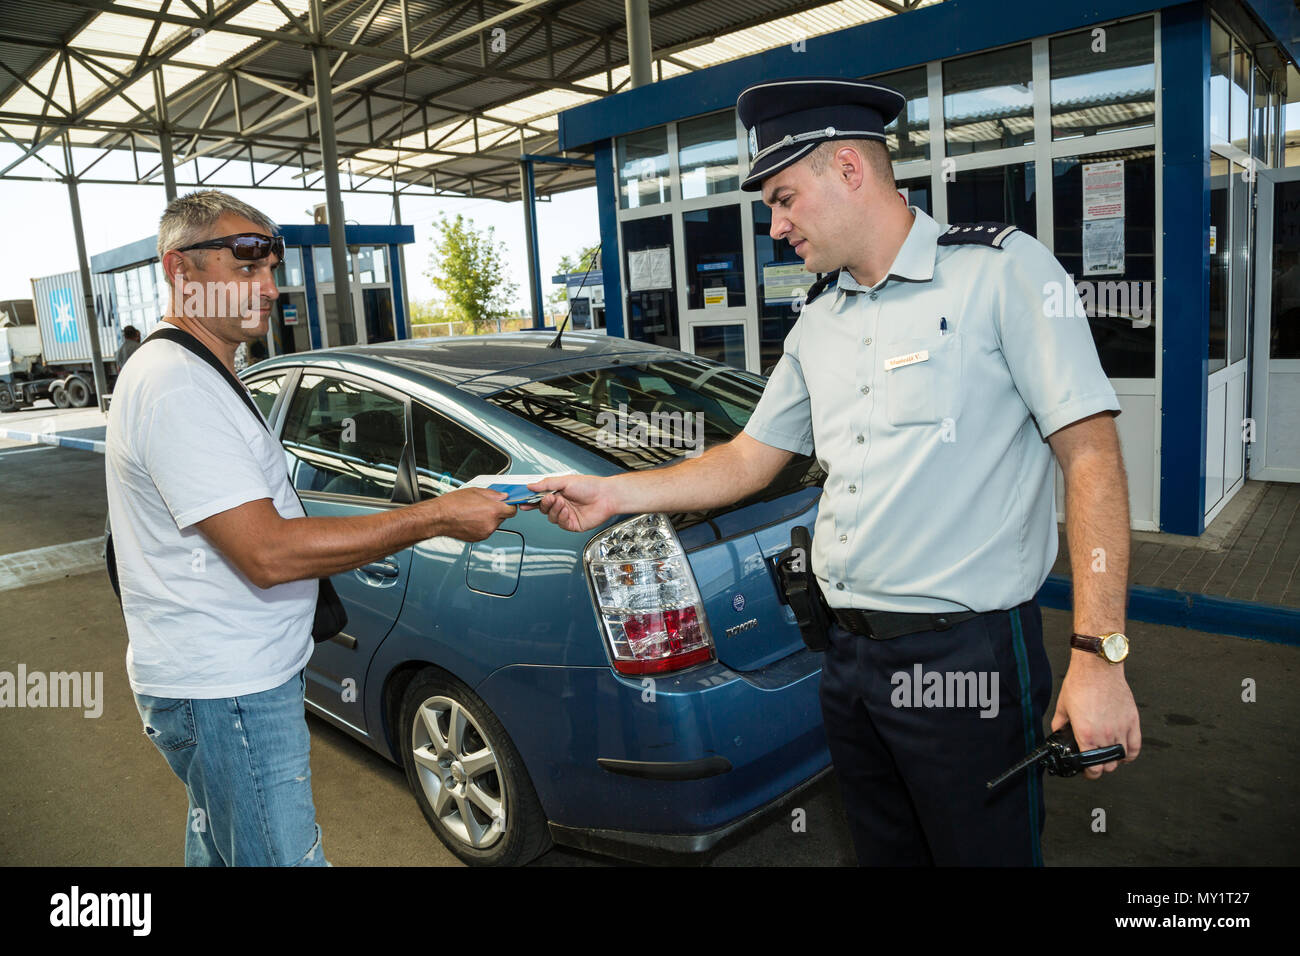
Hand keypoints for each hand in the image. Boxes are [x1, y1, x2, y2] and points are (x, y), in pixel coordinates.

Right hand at [432, 487, 515, 541]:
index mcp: (493, 510)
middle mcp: (491, 523)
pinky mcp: (478, 538)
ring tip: (475, 512)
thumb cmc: (452, 504)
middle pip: (503, 517)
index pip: (512, 510)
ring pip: (494, 524)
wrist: (439, 517)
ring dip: (489, 519)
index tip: (507, 503)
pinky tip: (472, 519)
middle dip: (497, 511)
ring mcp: (485, 532)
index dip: (510, 506)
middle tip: (485, 505)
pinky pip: (485, 531)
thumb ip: (493, 494)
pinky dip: (482, 526)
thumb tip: (502, 496)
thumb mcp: (476, 491)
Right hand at [526, 474, 617, 531]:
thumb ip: (546, 484)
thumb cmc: (590, 486)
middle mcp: (562, 504)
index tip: (522, 501)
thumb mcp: (565, 481)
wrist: (606, 496)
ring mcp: (567, 515)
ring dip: (555, 510)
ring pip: (551, 517)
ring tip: (562, 503)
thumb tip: (531, 485)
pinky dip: (562, 517)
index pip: (540, 498)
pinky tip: (567, 510)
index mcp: (558, 493)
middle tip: (549, 498)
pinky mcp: (573, 524)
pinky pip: (561, 524)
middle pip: (544, 509)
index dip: (530, 500)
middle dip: (544, 504)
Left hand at [1052, 652, 1140, 778]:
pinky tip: (1124, 752)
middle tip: (1095, 763)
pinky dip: (1130, 753)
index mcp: (1086, 733)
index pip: (1093, 767)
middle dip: (1101, 768)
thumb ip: (1059, 724)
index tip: (1088, 772)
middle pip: (1108, 766)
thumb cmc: (1081, 683)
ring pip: (1122, 758)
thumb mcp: (1062, 706)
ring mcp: (1121, 728)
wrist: (1097, 668)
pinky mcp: (1132, 721)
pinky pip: (1136, 746)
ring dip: (1115, 761)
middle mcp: (1105, 734)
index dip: (1090, 774)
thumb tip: (1058, 732)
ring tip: (1107, 756)